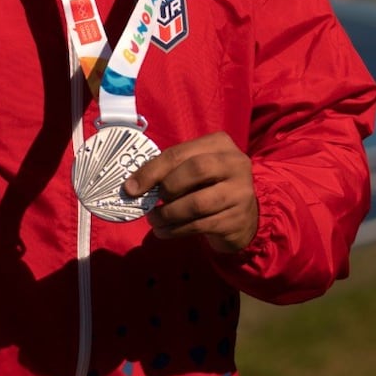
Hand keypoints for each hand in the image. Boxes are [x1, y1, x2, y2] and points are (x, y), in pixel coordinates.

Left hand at [123, 131, 258, 251]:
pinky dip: (176, 230)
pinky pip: (200, 225)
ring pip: (197, 203)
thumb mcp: (194, 170)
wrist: (245, 216)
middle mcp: (235, 164)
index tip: (131, 188)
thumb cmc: (210, 186)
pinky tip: (165, 231)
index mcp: (219, 144)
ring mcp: (240, 192)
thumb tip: (133, 186)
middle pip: (196, 170)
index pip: (180, 153)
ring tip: (154, 220)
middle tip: (150, 203)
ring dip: (168, 214)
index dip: (151, 170)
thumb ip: (170, 171)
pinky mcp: (237, 219)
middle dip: (166, 188)